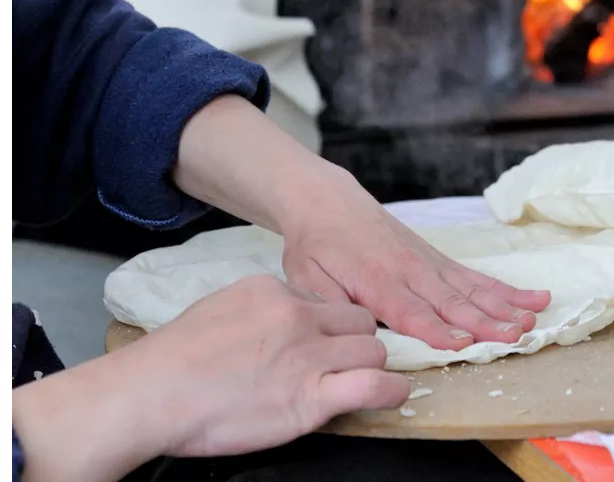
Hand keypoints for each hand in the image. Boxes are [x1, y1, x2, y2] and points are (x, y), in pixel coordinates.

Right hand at [147, 274, 410, 456]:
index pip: (325, 302)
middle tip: (341, 364)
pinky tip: (390, 395)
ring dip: (369, 366)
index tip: (321, 344)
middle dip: (355, 342)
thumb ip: (261, 313)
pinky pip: (374, 385)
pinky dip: (390, 391)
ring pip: (373, 350)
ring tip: (357, 382)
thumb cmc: (171, 362)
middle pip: (359, 321)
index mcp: (273, 292)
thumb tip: (280, 324)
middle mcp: (297, 317)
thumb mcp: (221, 309)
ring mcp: (307, 356)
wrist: (148, 394)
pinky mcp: (311, 397)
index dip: (329, 326)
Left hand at [281, 174, 551, 350]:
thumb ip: (330, 306)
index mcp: (377, 281)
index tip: (463, 343)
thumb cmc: (316, 245)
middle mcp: (411, 271)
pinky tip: (533, 298)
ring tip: (533, 319)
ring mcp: (430, 264)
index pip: (411, 312)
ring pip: (473, 289)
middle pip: (453, 301)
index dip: (437, 329)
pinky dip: (506, 290)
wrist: (328, 202)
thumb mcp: (307, 278)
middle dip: (486, 321)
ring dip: (505, 306)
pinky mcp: (439, 260)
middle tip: (515, 335)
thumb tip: (355, 335)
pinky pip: (477, 277)